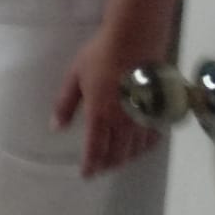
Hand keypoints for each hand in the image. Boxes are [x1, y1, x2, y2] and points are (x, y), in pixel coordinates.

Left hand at [53, 29, 163, 177]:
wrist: (135, 40)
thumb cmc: (101, 56)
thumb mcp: (75, 77)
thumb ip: (65, 104)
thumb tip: (56, 127)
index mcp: (100, 115)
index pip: (95, 150)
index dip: (91, 166)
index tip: (87, 174)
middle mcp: (124, 122)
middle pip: (117, 155)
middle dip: (107, 165)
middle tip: (100, 168)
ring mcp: (144, 118)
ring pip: (136, 150)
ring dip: (125, 158)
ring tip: (116, 159)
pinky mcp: (158, 111)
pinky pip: (153, 138)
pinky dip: (144, 147)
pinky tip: (139, 146)